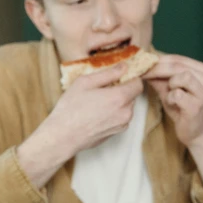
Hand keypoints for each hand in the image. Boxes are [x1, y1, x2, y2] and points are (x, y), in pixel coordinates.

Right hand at [16, 62, 142, 187]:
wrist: (63, 136)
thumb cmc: (71, 108)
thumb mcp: (85, 82)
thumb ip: (108, 73)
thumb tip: (123, 67)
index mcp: (120, 97)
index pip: (138, 84)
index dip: (130, 78)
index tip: (119, 76)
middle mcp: (126, 113)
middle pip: (132, 95)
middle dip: (122, 89)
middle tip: (102, 88)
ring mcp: (122, 125)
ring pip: (126, 107)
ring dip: (117, 102)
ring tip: (97, 101)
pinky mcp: (116, 133)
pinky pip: (120, 118)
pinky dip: (113, 113)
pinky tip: (96, 113)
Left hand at [143, 54, 202, 148]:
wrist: (195, 134)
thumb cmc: (183, 110)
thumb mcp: (170, 90)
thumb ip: (160, 77)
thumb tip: (143, 65)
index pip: (179, 59)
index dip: (159, 60)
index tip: (142, 63)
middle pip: (179, 65)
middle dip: (157, 68)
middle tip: (141, 72)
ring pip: (182, 76)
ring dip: (169, 84)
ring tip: (169, 94)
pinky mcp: (197, 106)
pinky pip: (177, 94)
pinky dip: (170, 98)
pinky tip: (173, 104)